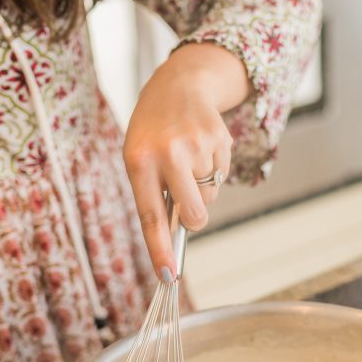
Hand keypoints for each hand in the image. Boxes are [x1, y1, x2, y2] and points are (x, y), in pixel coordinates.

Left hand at [123, 43, 250, 279]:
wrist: (178, 85)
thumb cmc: (153, 132)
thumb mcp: (139, 158)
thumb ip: (153, 195)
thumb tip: (174, 238)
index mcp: (138, 161)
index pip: (151, 216)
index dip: (160, 249)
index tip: (168, 276)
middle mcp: (168, 152)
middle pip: (194, 213)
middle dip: (194, 217)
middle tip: (187, 202)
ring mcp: (197, 144)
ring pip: (210, 196)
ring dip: (202, 187)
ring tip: (188, 159)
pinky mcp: (220, 138)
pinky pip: (223, 175)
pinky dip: (214, 169)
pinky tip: (201, 147)